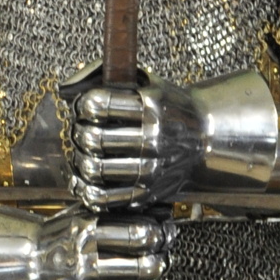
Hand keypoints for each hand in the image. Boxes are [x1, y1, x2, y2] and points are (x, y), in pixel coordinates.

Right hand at [37, 208, 175, 279]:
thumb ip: (121, 215)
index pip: (140, 236)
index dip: (160, 235)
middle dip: (162, 261)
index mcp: (87, 238)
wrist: (30, 271)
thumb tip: (164, 216)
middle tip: (160, 259)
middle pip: (147, 268)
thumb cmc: (62, 240)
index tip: (162, 235)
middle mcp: (88, 269)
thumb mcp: (84, 217)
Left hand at [71, 72, 202, 210]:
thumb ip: (119, 81)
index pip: (98, 105)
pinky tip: (82, 181)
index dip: (82, 105)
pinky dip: (85, 190)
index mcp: (152, 108)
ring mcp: (150, 170)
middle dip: (78, 133)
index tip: (83, 108)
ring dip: (79, 160)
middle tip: (80, 132)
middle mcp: (152, 140)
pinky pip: (103, 199)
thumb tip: (73, 87)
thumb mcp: (153, 86)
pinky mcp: (146, 193)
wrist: (205, 140)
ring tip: (82, 154)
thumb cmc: (172, 110)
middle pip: (93, 139)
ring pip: (94, 169)